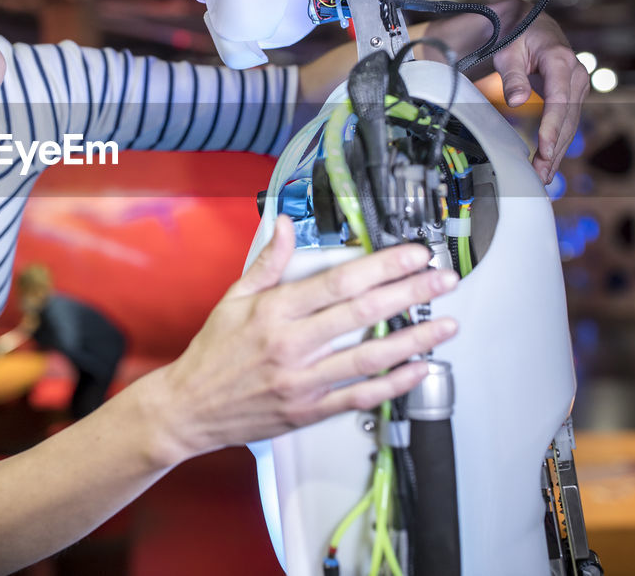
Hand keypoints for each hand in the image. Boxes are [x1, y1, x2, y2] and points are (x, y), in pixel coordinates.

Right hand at [148, 216, 457, 463]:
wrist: (188, 409)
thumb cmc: (212, 353)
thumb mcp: (232, 299)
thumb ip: (267, 262)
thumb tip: (283, 223)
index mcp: (274, 311)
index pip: (339, 282)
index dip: (382, 266)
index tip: (412, 255)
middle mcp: (291, 345)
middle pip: (363, 313)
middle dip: (410, 293)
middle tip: (443, 280)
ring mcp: (302, 381)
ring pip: (369, 358)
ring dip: (414, 340)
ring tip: (447, 325)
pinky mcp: (308, 412)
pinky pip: (359, 397)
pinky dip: (393, 385)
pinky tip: (419, 369)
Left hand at [488, 0, 589, 183]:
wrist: (530, 23)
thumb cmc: (517, 35)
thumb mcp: (509, 52)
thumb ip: (513, 76)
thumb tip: (516, 100)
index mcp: (561, 60)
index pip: (559, 100)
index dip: (552, 127)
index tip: (545, 149)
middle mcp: (576, 74)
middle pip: (568, 118)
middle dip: (555, 148)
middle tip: (541, 174)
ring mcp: (577, 85)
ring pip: (570, 123)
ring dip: (558, 150)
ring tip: (543, 175)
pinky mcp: (573, 94)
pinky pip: (567, 121)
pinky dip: (559, 141)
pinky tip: (550, 161)